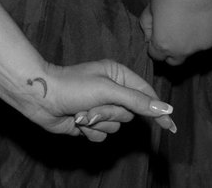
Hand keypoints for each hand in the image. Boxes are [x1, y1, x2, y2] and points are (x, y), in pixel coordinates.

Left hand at [9, 61, 176, 140]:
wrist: (41, 97)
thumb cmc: (72, 86)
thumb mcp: (108, 90)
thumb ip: (137, 101)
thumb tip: (165, 109)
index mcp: (117, 75)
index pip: (146, 94)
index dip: (158, 110)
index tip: (170, 126)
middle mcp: (110, 91)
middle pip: (130, 114)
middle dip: (112, 113)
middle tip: (94, 106)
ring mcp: (99, 107)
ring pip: (116, 126)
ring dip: (99, 122)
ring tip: (81, 112)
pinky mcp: (89, 122)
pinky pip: (102, 135)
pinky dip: (90, 131)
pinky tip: (77, 121)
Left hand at [141, 0, 211, 64]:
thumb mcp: (150, 8)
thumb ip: (147, 26)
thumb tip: (148, 37)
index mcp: (163, 44)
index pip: (156, 56)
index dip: (154, 46)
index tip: (157, 34)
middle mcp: (182, 51)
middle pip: (174, 60)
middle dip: (171, 51)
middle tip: (171, 33)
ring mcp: (201, 46)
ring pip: (192, 50)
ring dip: (188, 41)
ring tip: (188, 19)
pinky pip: (206, 40)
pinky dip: (202, 33)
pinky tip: (201, 17)